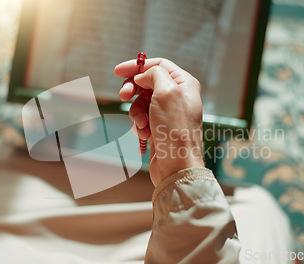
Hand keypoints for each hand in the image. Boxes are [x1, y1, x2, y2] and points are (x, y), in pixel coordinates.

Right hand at [115, 58, 204, 185]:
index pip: (159, 65)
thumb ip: (154, 75)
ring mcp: (168, 113)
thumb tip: (143, 76)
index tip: (118, 71)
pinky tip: (145, 134)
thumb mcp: (166, 92)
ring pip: (141, 102)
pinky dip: (139, 125)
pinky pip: (141, 119)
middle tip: (123, 96)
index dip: (137, 66)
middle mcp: (178, 96)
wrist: (176, 165)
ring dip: (136, 112)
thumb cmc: (176, 130)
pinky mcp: (159, 127)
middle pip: (147, 83)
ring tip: (142, 124)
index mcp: (184, 84)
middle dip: (133, 91)